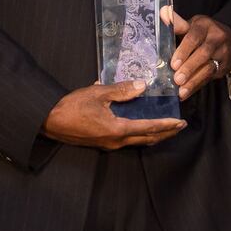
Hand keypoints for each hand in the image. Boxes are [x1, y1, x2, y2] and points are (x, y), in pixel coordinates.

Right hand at [42, 80, 186, 148]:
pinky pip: (127, 140)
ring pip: (138, 141)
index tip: (180, 122)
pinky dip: (139, 134)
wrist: (49, 121)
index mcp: (117, 129)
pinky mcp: (102, 143)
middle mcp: (116, 141)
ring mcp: (109, 144)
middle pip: (147, 139)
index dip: (166, 125)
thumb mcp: (97, 94)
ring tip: (165, 127)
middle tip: (179, 127)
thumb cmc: (71, 107)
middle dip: (165, 133)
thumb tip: (141, 86)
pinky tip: (140, 125)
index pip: (149, 127)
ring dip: (153, 135)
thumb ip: (121, 90)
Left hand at [162, 7, 230, 100]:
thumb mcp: (191, 24)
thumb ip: (177, 23)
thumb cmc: (203, 32)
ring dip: (194, 81)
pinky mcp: (226, 67)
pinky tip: (186, 93)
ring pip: (209, 68)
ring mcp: (224, 53)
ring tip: (181, 91)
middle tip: (176, 79)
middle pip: (203, 54)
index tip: (173, 64)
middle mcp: (217, 38)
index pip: (194, 37)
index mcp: (205, 25)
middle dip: (189, 67)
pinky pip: (211, 77)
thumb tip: (162, 13)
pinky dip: (197, 86)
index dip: (184, 51)